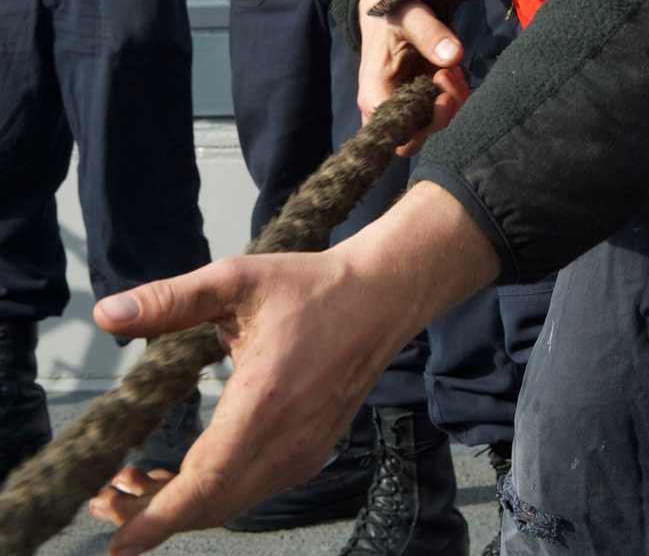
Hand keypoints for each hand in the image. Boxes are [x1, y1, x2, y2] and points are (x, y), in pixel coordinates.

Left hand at [92, 182, 498, 550]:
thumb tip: (108, 313)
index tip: (118, 542)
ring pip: (231, 503)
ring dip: (183, 504)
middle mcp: (288, 440)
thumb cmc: (313, 287)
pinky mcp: (310, 453)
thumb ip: (169, 300)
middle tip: (107, 500)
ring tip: (135, 485)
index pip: (203, 483)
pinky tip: (188, 472)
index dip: (156, 518)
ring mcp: (303, 453)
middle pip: (211, 505)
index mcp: (265, 401)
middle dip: (153, 513)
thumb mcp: (236, 280)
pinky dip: (215, 492)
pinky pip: (252, 490)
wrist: (380, 296)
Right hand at [358, 0, 468, 155]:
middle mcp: (387, 106)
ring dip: (453, 103)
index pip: (397, 134)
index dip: (424, 125)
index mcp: (375, 93)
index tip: (442, 96)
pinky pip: (442, 112)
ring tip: (452, 70)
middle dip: (442, 116)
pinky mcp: (420, 98)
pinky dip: (455, 96)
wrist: (390, 4)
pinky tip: (454, 71)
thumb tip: (453, 57)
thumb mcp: (409, 15)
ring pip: (432, 127)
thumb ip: (430, 33)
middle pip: (416, 139)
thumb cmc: (393, 11)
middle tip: (448, 77)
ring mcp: (405, 104)